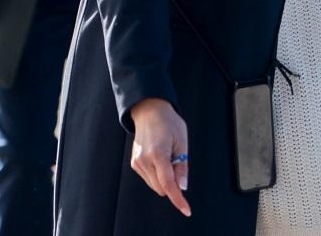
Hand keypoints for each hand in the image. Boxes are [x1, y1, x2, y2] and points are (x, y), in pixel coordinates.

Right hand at [129, 98, 190, 217]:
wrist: (149, 111)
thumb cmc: (169, 122)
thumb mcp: (182, 141)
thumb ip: (182, 165)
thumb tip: (182, 187)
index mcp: (158, 154)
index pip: (168, 184)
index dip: (178, 199)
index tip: (186, 210)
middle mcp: (144, 160)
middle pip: (162, 187)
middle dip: (173, 184)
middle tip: (178, 162)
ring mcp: (137, 163)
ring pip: (155, 185)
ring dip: (165, 179)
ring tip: (169, 156)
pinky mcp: (134, 164)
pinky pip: (150, 178)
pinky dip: (158, 175)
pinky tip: (161, 158)